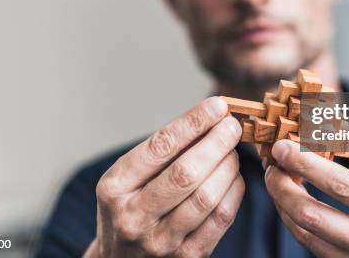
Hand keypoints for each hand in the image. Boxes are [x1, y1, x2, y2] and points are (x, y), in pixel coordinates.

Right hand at [84, 97, 244, 257]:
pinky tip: (234, 176)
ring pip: (206, 196)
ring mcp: (160, 242)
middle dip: (217, 142)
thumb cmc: (129, 207)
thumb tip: (209, 117)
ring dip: (228, 166)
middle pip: (186, 172)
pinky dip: (234, 191)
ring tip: (232, 150)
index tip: (217, 106)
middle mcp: (133, 217)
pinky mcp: (187, 257)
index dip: (193, 122)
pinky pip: (221, 218)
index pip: (160, 147)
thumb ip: (162, 151)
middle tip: (232, 125)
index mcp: (114, 188)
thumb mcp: (127, 178)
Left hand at [264, 140, 348, 256]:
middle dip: (282, 185)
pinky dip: (293, 222)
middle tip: (272, 163)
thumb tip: (340, 130)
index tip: (284, 145)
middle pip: (312, 213)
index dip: (306, 163)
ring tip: (276, 179)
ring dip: (282, 203)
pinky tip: (289, 204)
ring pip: (305, 233)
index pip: (340, 183)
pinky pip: (311, 248)